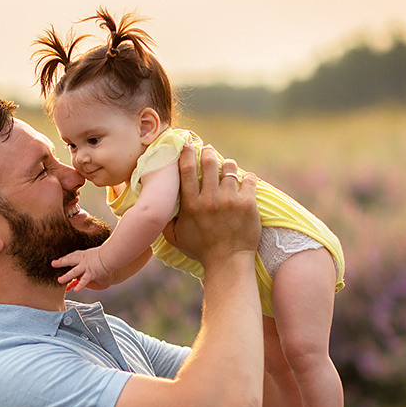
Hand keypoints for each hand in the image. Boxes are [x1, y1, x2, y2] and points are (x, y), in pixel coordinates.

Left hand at [53, 247, 114, 290]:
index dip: (66, 257)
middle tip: (53, 264)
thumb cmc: (108, 252)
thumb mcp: (98, 253)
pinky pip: (84, 280)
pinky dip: (80, 285)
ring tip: (59, 281)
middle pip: (70, 260)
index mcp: (85, 254)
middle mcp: (84, 260)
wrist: (112, 255)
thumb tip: (94, 257)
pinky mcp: (91, 273)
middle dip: (61, 262)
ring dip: (66, 276)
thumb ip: (94, 257)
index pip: (73, 255)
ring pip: (73, 272)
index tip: (59, 259)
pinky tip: (75, 290)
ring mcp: (86, 267)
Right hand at [162, 146, 258, 266]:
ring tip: (227, 167)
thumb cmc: (201, 250)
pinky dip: (247, 177)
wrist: (228, 262)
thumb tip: (156, 207)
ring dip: (227, 164)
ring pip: (229, 168)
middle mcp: (209, 200)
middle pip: (208, 163)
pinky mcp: (247, 204)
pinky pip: (249, 179)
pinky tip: (245, 180)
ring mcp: (229, 201)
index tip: (188, 144)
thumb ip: (164, 221)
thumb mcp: (175, 237)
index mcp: (191, 204)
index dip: (187, 152)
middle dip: (208, 152)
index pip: (186, 170)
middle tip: (209, 151)